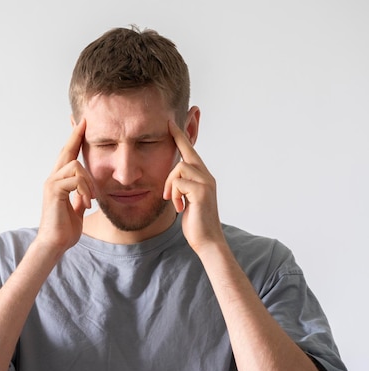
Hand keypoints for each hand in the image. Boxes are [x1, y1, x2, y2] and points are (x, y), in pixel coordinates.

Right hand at [36, 119, 94, 252]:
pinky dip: (85, 190)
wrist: (54, 244)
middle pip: (66, 151)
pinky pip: (75, 179)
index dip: (74, 139)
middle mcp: (53, 179)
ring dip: (88, 182)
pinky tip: (86, 203)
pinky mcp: (53, 191)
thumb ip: (79, 198)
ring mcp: (51, 183)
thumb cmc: (64, 230)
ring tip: (90, 200)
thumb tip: (86, 192)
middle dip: (76, 135)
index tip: (80, 123)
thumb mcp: (76, 209)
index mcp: (60, 181)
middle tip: (84, 121)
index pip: (68, 155)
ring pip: (75, 166)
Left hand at [163, 120, 223, 252]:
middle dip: (179, 137)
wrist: (207, 241)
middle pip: (188, 152)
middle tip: (169, 124)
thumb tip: (174, 180)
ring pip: (179, 168)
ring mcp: (206, 183)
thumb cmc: (195, 223)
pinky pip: (178, 182)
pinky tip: (178, 207)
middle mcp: (207, 177)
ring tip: (171, 200)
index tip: (173, 123)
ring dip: (169, 185)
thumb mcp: (186, 201)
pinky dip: (173, 194)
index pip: (192, 154)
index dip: (183, 138)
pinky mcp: (201, 191)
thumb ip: (182, 188)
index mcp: (203, 178)